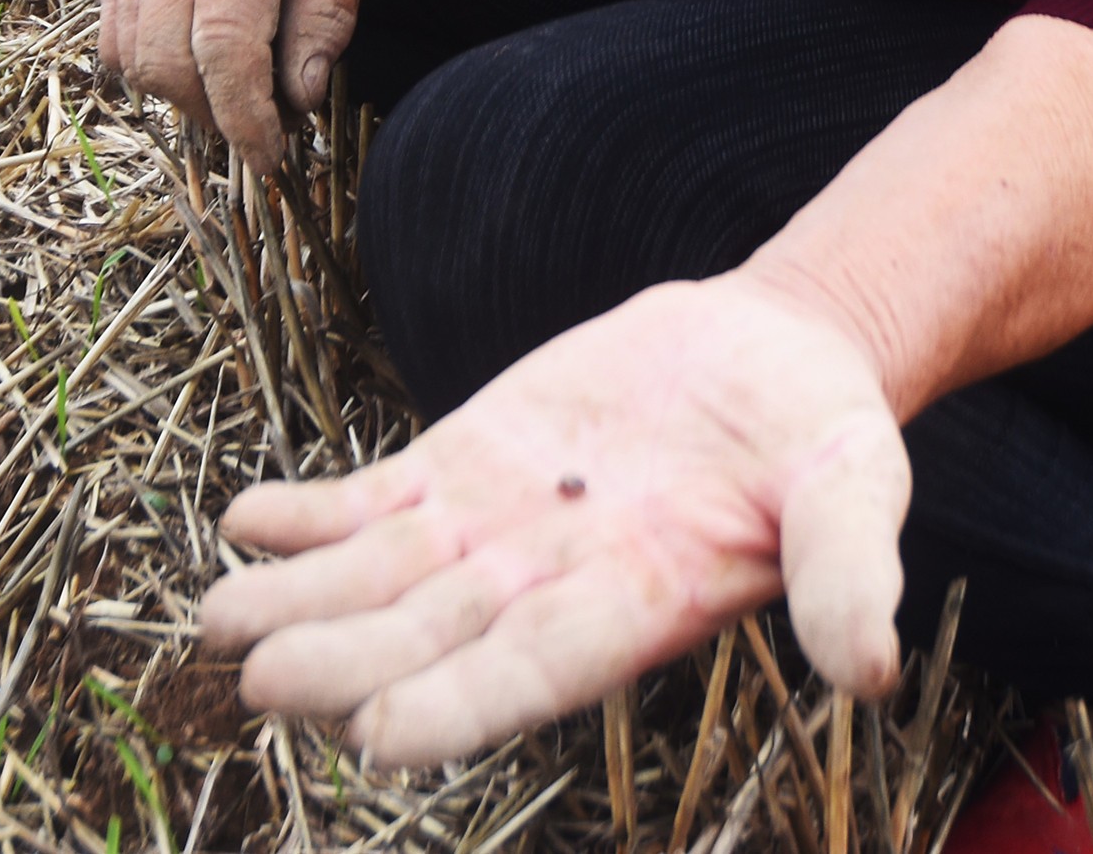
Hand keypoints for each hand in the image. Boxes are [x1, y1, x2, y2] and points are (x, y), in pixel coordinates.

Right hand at [100, 0, 375, 169]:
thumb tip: (300, 96)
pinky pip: (113, 28)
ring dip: (178, 95)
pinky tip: (197, 59)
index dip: (246, 119)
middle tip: (262, 124)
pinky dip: (148, 61)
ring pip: (130, 55)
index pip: (226, 51)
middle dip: (213, 115)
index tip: (273, 155)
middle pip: (167, 64)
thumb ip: (326, 16)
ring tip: (232, 90)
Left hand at [204, 275, 908, 765]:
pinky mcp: (468, 462)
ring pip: (380, 577)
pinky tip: (244, 520)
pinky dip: (309, 515)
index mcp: (637, 609)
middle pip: (429, 636)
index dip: (456, 705)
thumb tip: (877, 669)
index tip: (377, 737)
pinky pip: (373, 500)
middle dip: (343, 659)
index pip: (532, 674)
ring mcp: (497, 528)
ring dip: (300, 597)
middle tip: (257, 674)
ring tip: (215, 614)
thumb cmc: (827, 438)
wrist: (779, 355)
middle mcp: (547, 588)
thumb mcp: (857, 490)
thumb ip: (849, 574)